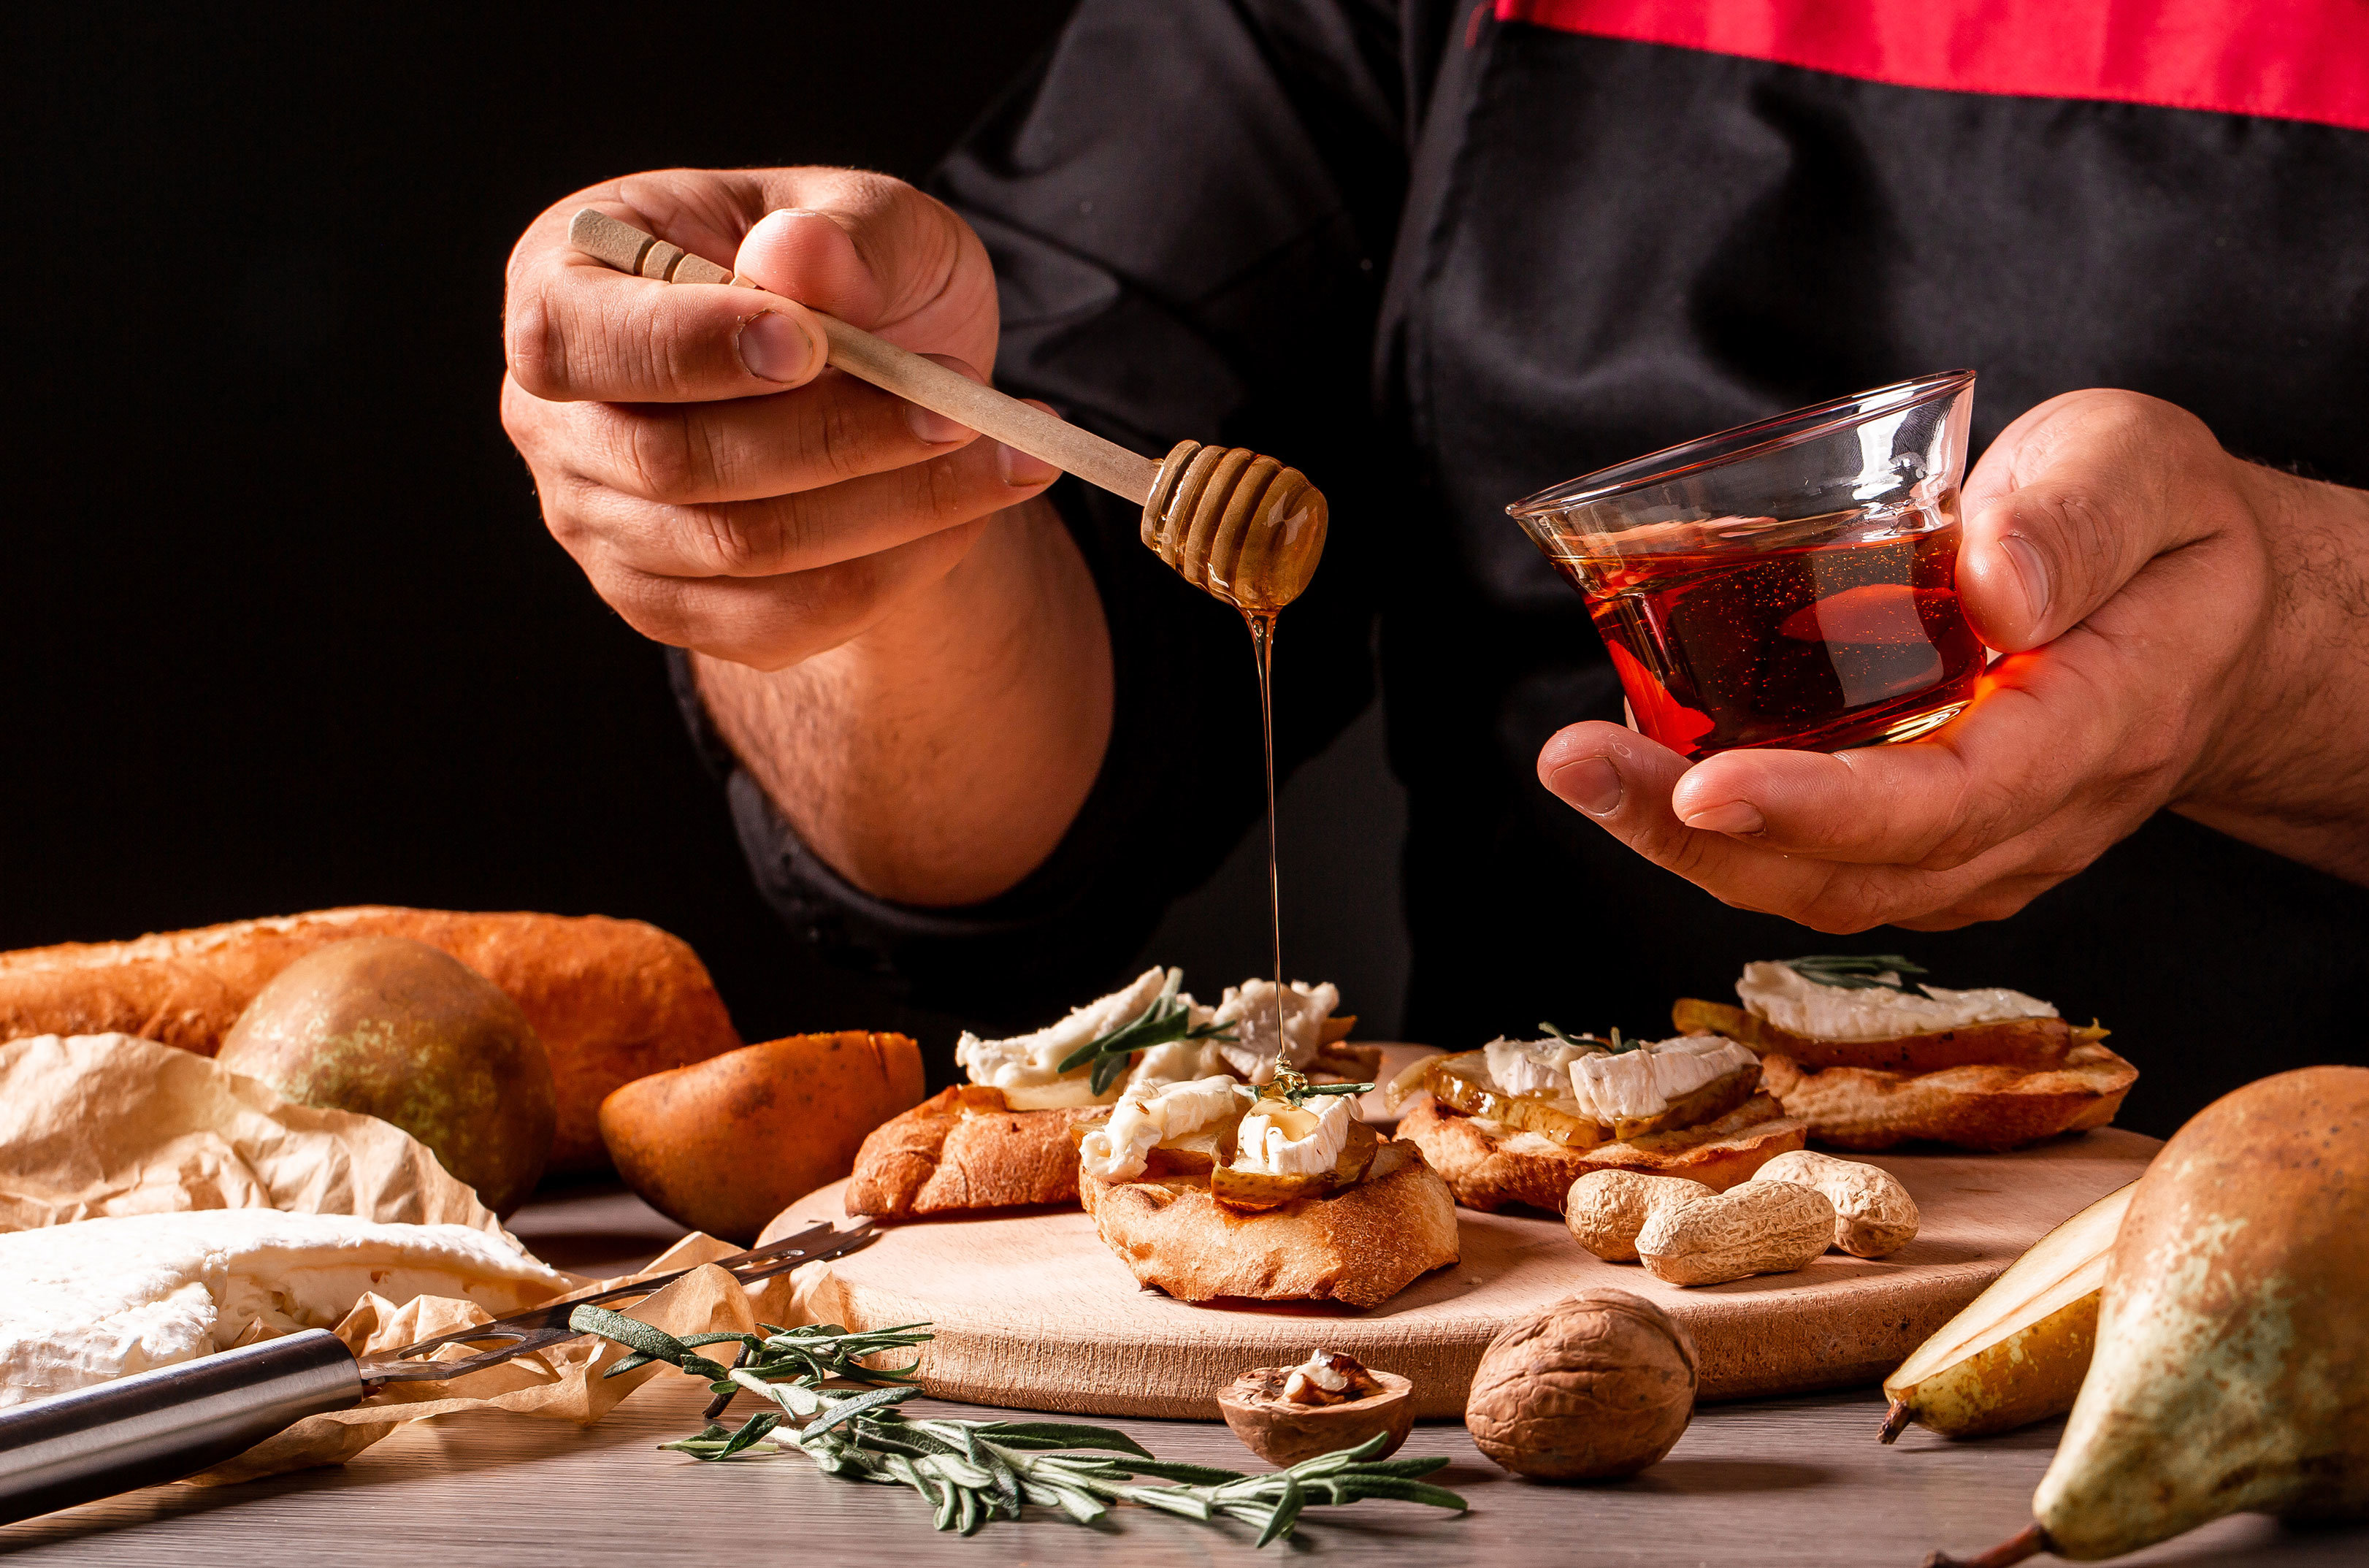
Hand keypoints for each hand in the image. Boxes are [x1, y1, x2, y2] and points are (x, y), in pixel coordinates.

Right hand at [500, 167, 1060, 669]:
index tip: (809, 346)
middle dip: (835, 438)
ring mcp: (602, 525)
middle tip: (964, 407)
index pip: (571, 338)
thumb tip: (799, 261)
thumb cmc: (856, 276)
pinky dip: (892, 570)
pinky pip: (780, 619)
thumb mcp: (877, 218)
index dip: (685, 350)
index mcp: (566, 281)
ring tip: (1008, 457)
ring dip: (891, 509)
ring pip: (738, 549)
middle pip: (670, 461)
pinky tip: (970, 513)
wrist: (888, 383)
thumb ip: (846, 234)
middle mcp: (554, 418)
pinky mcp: (673, 608)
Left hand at [1536, 388, 2324, 930]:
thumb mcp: (2143, 467)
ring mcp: (1983, 848)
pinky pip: (1816, 864)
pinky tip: (1640, 766)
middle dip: (1695, 837)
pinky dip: (1717, 833)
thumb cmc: (2165, 531)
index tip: (1704, 786)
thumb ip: (2081, 515)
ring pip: (1820, 885)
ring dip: (1683, 845)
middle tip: (1574, 765)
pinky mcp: (1932, 844)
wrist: (2214, 619)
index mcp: (2099, 725)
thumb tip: (1993, 587)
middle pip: (1855, 871)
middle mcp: (2037, 817)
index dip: (1821, 806)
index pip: (1950, 800)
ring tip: (1579, 768)